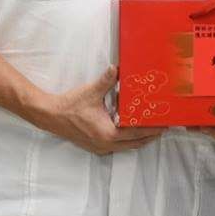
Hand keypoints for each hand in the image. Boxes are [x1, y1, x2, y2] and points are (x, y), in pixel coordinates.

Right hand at [39, 66, 162, 155]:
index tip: (164, 125)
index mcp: (108, 134)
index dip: (151, 129)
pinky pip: (117, 146)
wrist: (50, 116)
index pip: (136, 133)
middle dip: (149, 136)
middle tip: (162, 128)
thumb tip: (117, 68)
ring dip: (138, 139)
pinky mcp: (95, 146)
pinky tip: (128, 129)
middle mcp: (106, 144)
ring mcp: (100, 147)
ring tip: (150, 129)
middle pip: (134, 144)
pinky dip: (126, 140)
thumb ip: (106, 80)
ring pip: (126, 147)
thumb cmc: (70, 106)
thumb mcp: (91, 92)